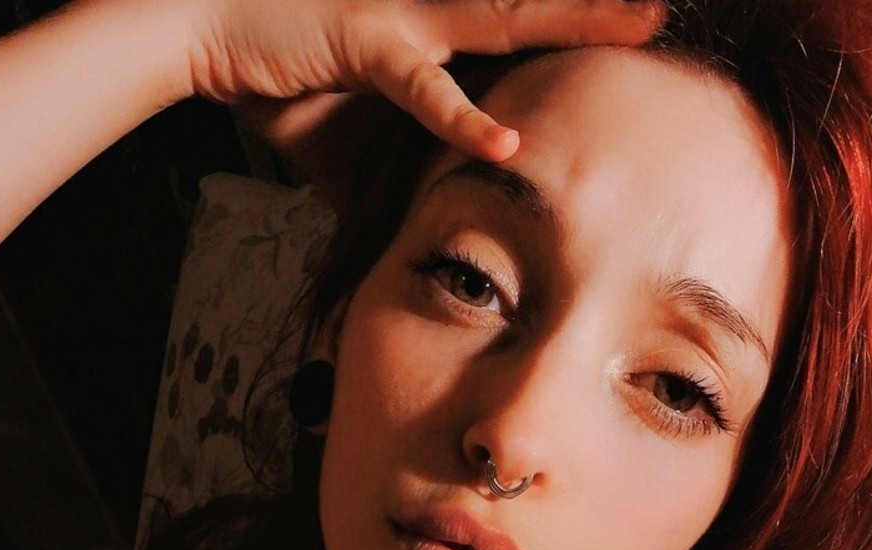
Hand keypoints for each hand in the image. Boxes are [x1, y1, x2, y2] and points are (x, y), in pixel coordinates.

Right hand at [186, 0, 663, 161]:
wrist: (202, 24)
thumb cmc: (281, 69)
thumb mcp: (356, 120)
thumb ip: (405, 152)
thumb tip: (436, 207)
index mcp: (436, 16)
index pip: (523, 12)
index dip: (579, 13)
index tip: (637, 17)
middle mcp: (432, 1)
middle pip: (536, 0)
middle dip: (602, 2)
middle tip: (668, 6)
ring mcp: (402, 13)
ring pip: (506, 14)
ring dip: (574, 18)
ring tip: (642, 22)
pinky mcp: (362, 40)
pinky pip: (421, 85)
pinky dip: (462, 116)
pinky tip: (509, 142)